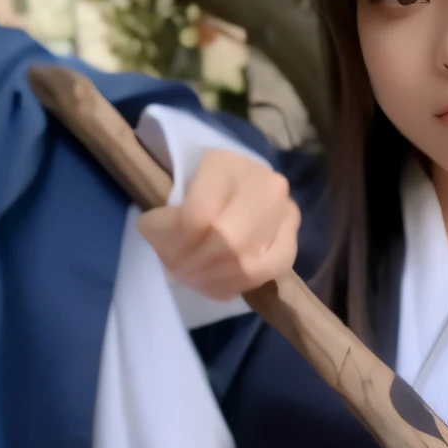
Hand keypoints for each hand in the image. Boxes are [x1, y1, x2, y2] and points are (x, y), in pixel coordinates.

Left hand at [137, 148, 299, 300]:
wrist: (237, 184)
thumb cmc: (197, 188)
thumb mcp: (175, 190)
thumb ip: (167, 215)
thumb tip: (159, 239)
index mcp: (225, 163)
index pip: (197, 215)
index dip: (171, 239)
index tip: (154, 239)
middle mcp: (263, 183)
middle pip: (226, 241)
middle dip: (194, 265)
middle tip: (176, 270)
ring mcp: (285, 210)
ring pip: (248, 262)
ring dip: (213, 280)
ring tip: (193, 279)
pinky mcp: (293, 237)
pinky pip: (270, 271)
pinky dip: (239, 284)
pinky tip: (218, 284)